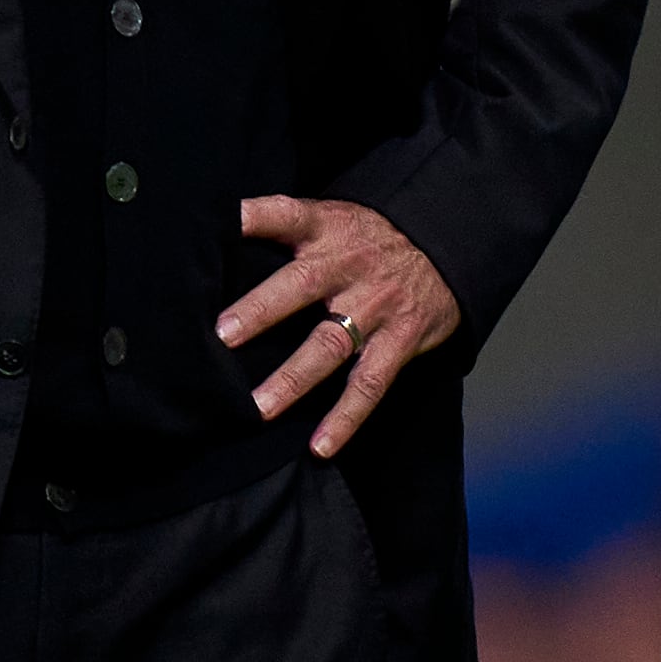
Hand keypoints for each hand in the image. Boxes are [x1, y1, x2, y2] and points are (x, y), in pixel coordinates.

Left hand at [221, 196, 463, 457]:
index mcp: (328, 229)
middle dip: (263, 309)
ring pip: (332, 343)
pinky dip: (346, 417)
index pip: (287, 215)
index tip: (222, 224)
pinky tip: (320, 446)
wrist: (445, 243)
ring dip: (295, 377)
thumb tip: (215, 237)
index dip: (255, 216)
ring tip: (259, 408)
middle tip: (223, 335)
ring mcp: (376, 305)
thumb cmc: (370, 236)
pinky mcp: (399, 340)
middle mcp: (350, 266)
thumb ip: (284, 227)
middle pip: (303, 284)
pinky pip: (370, 383)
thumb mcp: (333, 216)